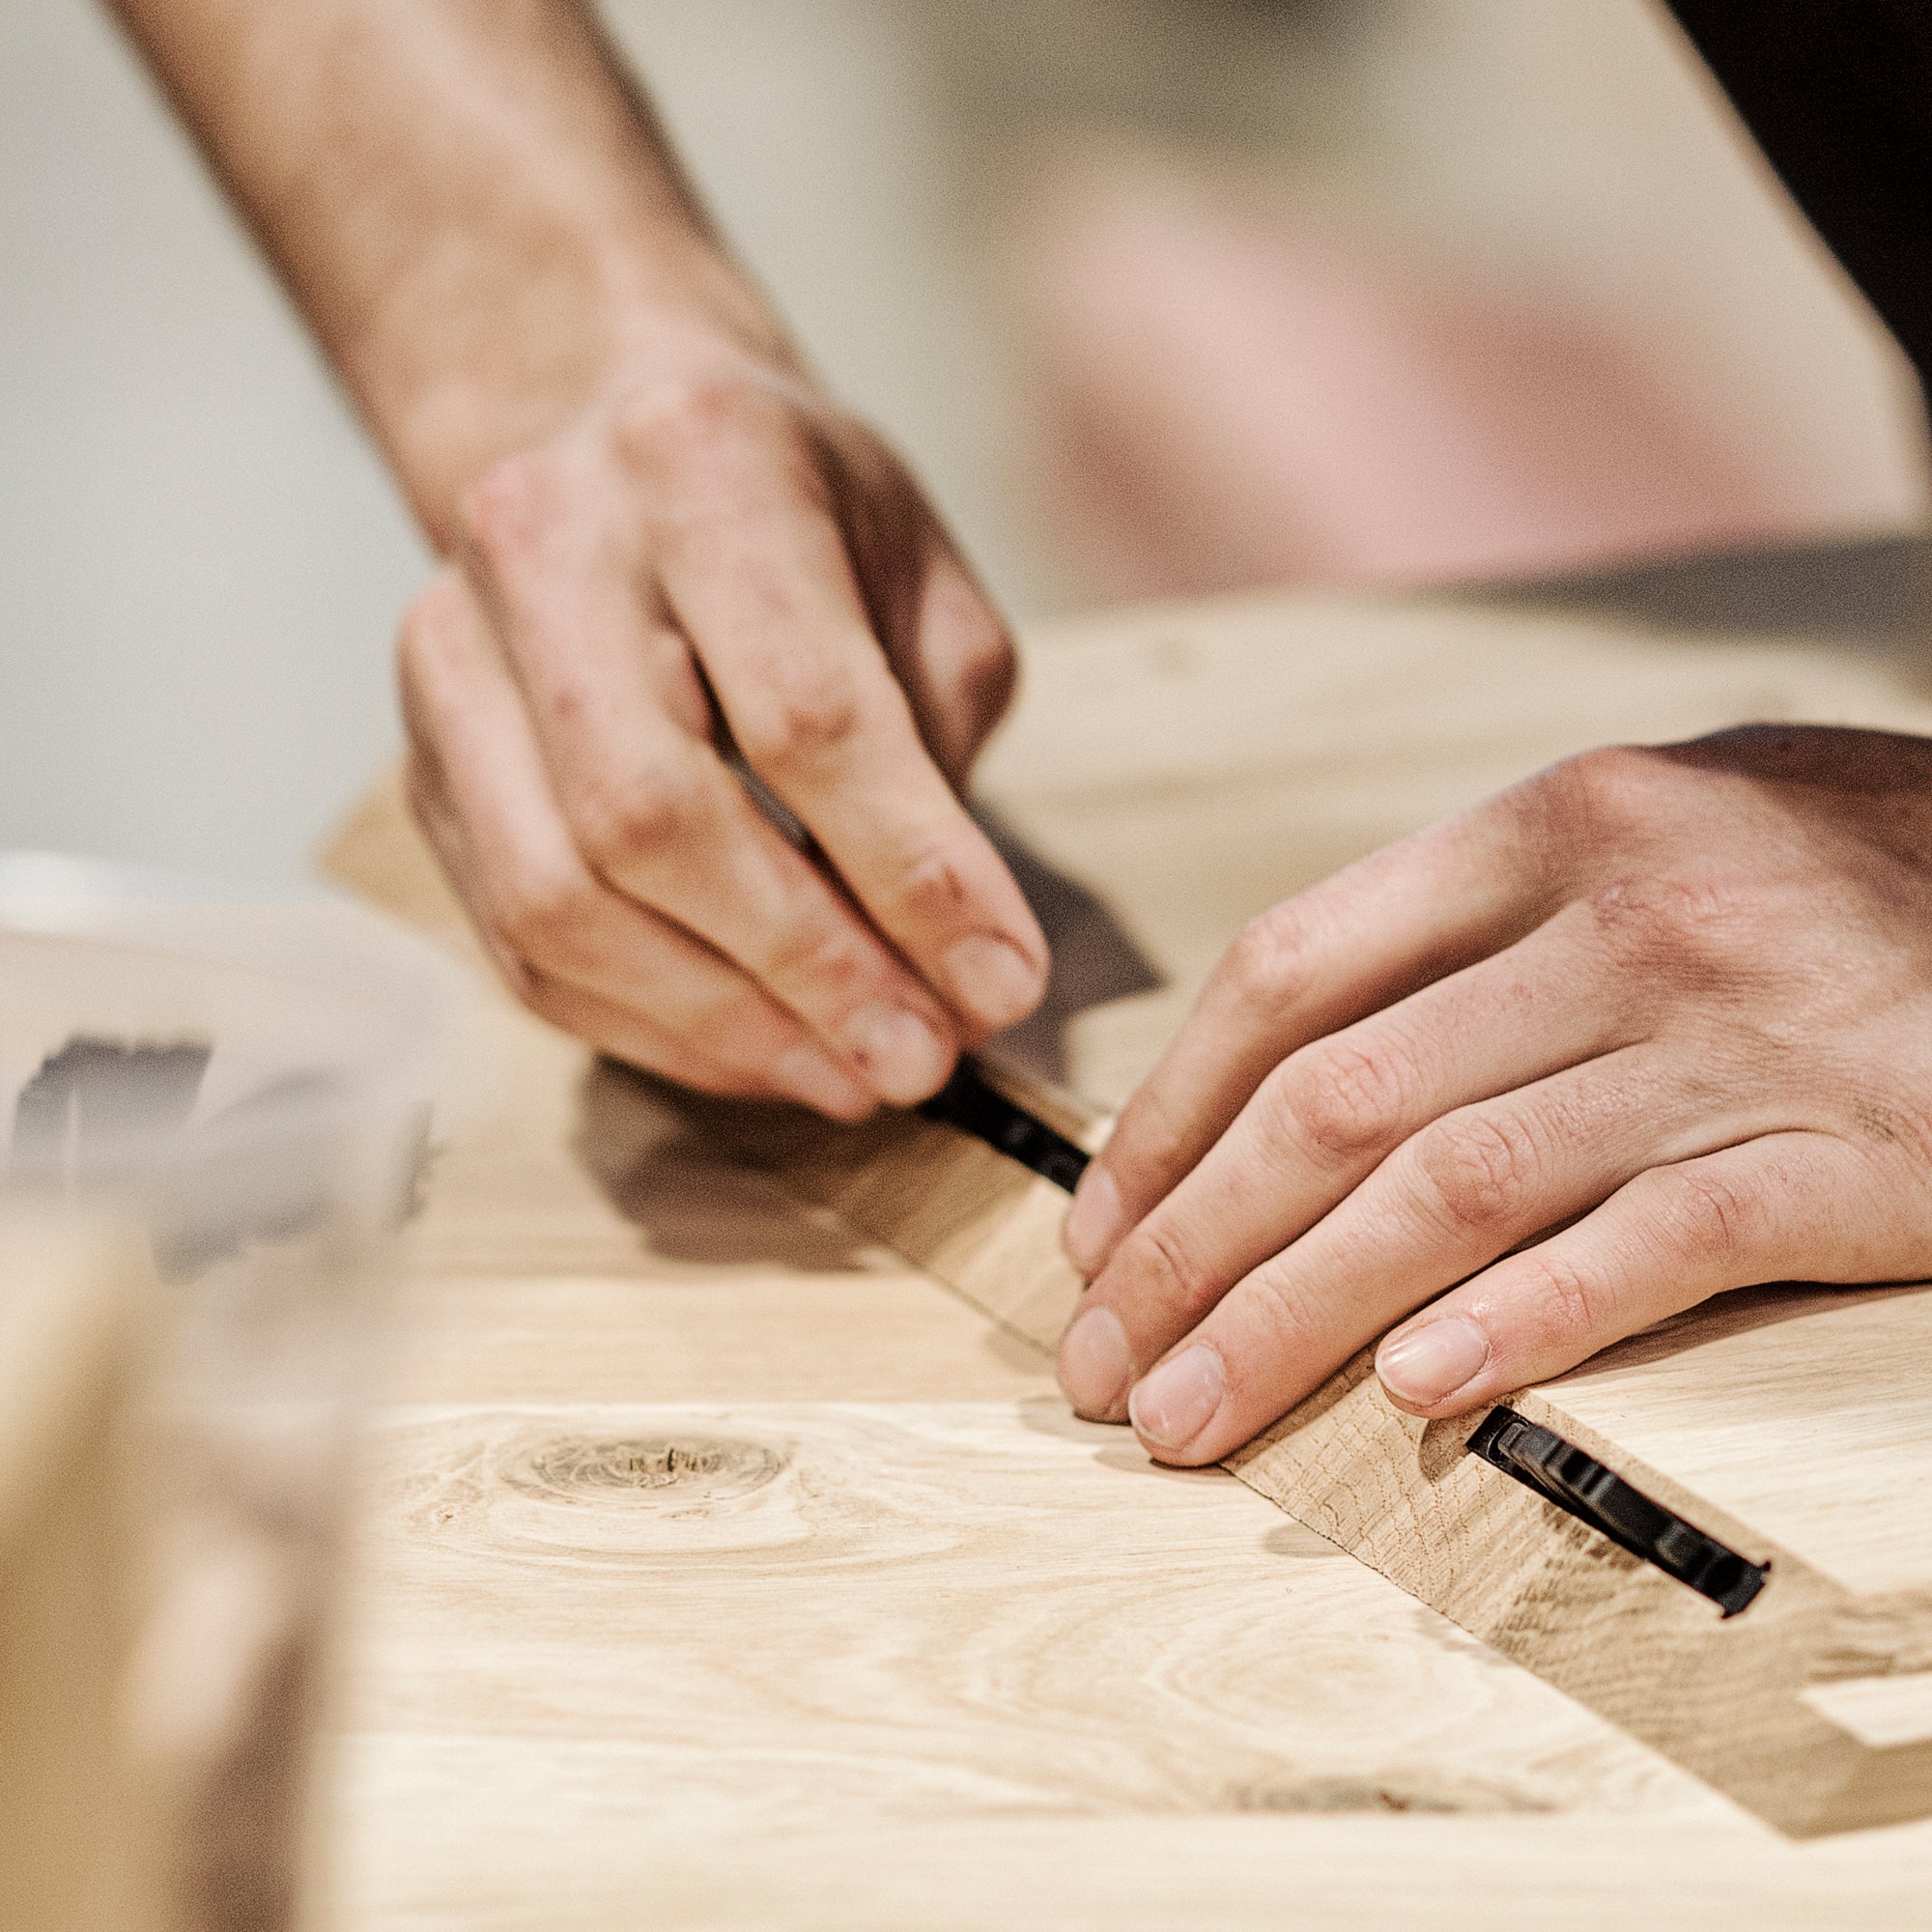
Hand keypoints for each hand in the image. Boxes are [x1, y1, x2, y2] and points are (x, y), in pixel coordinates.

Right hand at [398, 345, 1046, 1116]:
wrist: (609, 432)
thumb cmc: (798, 514)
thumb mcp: (919, 582)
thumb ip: (935, 757)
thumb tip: (958, 974)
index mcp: (700, 464)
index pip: (804, 714)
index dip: (911, 874)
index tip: (1003, 985)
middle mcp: (542, 548)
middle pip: (649, 820)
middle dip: (804, 971)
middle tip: (919, 1059)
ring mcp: (451, 661)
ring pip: (561, 904)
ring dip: (723, 1026)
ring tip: (852, 1076)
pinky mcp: (420, 766)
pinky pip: (518, 945)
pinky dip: (650, 1027)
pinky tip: (758, 1051)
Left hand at [1056, 726, 1931, 1463]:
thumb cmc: (1860, 875)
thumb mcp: (1666, 829)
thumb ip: (1491, 919)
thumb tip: (1295, 1067)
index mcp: (1555, 822)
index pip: (1292, 972)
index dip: (1169, 1112)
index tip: (1101, 1226)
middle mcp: (1628, 912)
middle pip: (1338, 1099)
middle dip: (1190, 1244)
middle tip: (1103, 1361)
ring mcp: (1738, 1032)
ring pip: (1451, 1188)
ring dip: (1293, 1317)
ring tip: (1190, 1413)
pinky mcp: (1853, 1153)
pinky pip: (1646, 1249)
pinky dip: (1517, 1325)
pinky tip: (1410, 1396)